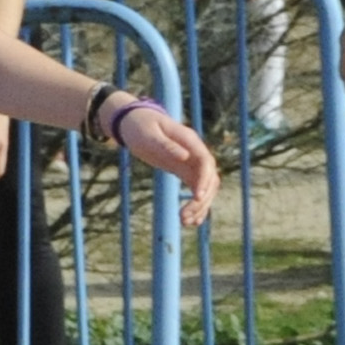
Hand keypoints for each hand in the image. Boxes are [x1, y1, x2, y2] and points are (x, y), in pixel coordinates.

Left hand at [111, 100, 219, 227]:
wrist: (134, 122)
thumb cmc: (140, 126)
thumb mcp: (149, 135)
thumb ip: (166, 145)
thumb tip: (184, 156)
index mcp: (190, 141)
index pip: (205, 162)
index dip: (205, 180)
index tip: (197, 197)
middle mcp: (195, 153)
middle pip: (210, 178)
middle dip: (202, 199)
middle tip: (185, 216)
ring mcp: (191, 162)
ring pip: (206, 187)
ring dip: (200, 206)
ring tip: (185, 222)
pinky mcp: (184, 170)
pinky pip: (196, 189)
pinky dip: (196, 205)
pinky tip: (192, 221)